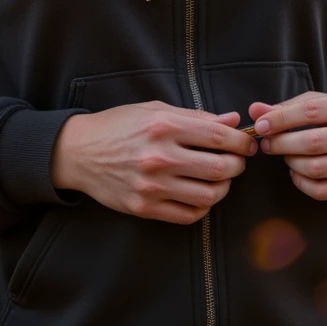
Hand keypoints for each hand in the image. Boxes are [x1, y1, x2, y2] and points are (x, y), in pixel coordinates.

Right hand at [51, 102, 257, 224]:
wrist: (78, 152)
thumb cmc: (118, 126)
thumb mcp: (154, 110)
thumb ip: (195, 116)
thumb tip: (232, 121)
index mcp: (164, 127)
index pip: (219, 138)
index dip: (241, 143)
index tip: (247, 144)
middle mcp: (159, 157)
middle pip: (220, 168)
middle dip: (238, 166)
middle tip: (237, 162)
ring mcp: (151, 186)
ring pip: (208, 195)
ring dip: (223, 188)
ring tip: (220, 179)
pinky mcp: (144, 208)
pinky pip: (188, 215)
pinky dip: (203, 207)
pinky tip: (201, 194)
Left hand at [248, 92, 326, 201]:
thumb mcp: (318, 105)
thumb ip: (285, 108)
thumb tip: (254, 111)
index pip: (310, 111)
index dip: (280, 119)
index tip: (260, 126)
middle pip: (311, 143)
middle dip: (280, 144)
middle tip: (267, 144)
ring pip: (313, 168)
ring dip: (290, 162)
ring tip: (287, 155)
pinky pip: (318, 191)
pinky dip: (300, 182)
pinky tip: (297, 172)